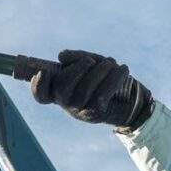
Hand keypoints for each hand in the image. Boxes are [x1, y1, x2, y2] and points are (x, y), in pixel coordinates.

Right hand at [31, 49, 153, 131]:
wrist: (133, 100)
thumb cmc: (107, 78)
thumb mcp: (92, 62)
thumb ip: (77, 57)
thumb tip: (61, 56)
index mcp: (61, 90)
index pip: (42, 95)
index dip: (37, 86)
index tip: (44, 71)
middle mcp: (67, 103)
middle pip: (62, 89)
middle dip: (76, 70)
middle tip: (91, 60)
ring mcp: (80, 111)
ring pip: (84, 90)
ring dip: (100, 71)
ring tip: (111, 62)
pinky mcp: (97, 114)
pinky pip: (102, 94)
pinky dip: (114, 78)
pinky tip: (123, 69)